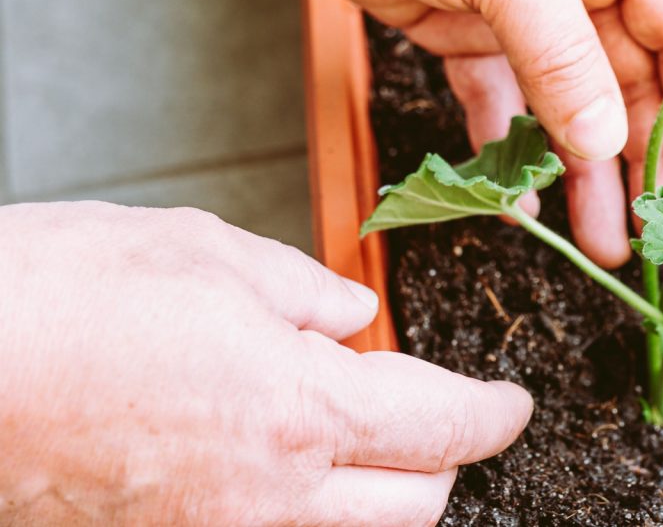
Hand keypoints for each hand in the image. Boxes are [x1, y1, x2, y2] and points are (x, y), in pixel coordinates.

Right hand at [0, 202, 530, 525]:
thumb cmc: (57, 298)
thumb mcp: (207, 254)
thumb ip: (305, 293)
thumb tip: (354, 315)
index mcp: (299, 412)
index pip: (444, 431)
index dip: (494, 415)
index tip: (511, 403)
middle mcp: (267, 499)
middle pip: (416, 508)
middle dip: (443, 458)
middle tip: (431, 407)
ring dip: (375, 488)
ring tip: (347, 421)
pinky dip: (301, 500)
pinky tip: (268, 443)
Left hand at [206, 0, 662, 268]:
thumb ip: (561, 52)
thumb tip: (605, 141)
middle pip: (632, 77)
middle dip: (646, 155)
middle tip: (657, 233)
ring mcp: (513, 6)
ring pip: (568, 102)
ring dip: (584, 170)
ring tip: (603, 241)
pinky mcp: (456, 29)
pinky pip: (497, 101)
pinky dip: (510, 149)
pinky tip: (522, 202)